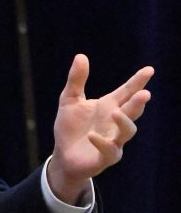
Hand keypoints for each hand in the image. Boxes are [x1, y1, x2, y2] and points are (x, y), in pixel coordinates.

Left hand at [48, 54, 153, 203]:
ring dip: (124, 122)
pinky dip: (103, 142)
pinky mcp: (106, 156)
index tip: (149, 70)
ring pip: (127, 131)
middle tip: (144, 93)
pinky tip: (93, 135)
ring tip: (116, 112)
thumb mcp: (70, 100)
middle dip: (138, 103)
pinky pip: (110, 150)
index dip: (138, 81)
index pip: (126, 92)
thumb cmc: (70, 127)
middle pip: (132, 111)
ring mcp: (114, 139)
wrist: (63, 155)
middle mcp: (115, 122)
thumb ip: (76, 80)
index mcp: (109, 106)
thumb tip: (81, 56)